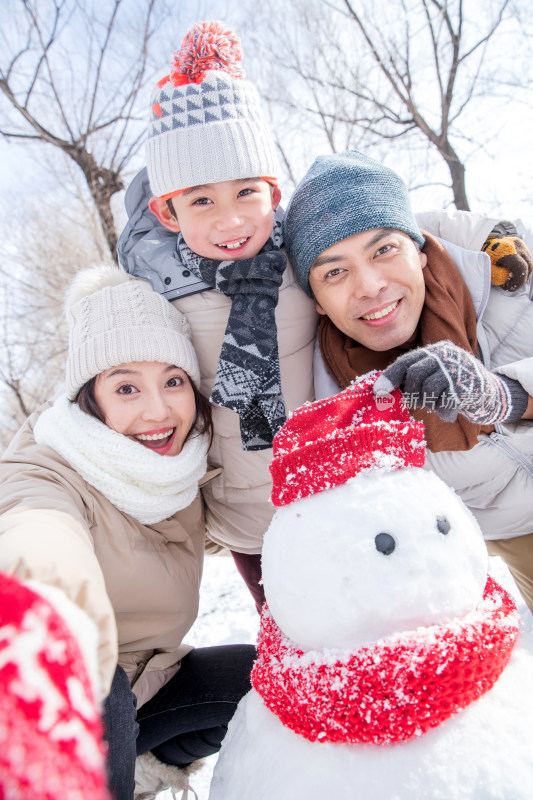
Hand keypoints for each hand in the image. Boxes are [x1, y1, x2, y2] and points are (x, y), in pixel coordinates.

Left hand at [373, 341, 528, 423]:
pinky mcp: (467, 386)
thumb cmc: (453, 386)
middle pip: (415, 375)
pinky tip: (448, 413)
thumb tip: (382, 391)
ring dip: (429, 403)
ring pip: (429, 389)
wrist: (490, 393)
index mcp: (433, 351)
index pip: (406, 361)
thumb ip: (413, 379)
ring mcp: (457, 369)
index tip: (378, 392)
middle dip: (412, 394)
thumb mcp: (434, 375)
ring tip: (436, 405)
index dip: (390, 377)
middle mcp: (445, 355)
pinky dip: (444, 412)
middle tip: (417, 403)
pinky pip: (445, 402)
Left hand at [481, 235, 532, 291]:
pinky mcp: (521, 245)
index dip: (518, 282)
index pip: (522, 268)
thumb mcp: (487, 267)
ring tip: (512, 280)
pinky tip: (514, 273)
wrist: (483, 241)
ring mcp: (521, 244)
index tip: (509, 288)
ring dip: (523, 274)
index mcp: (509, 251)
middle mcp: (517, 246)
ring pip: (529, 263)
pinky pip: (526, 259)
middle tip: (512, 287)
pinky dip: (523, 267)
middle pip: (528, 266)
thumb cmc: (484, 255)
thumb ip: (497, 275)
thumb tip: (506, 281)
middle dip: (522, 280)